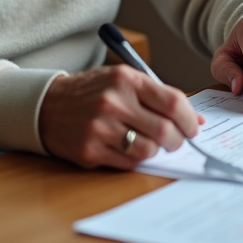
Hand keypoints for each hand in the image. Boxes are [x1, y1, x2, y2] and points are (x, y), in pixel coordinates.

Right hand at [37, 65, 201, 169]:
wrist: (46, 105)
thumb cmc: (92, 91)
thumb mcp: (123, 81)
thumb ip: (158, 96)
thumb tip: (196, 120)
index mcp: (125, 79)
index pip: (172, 102)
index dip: (189, 119)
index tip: (193, 127)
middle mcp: (113, 102)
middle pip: (164, 130)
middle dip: (177, 140)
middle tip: (175, 141)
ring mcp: (100, 128)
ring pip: (148, 150)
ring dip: (155, 151)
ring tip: (150, 144)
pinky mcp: (90, 151)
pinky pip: (128, 163)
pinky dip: (135, 159)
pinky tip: (128, 148)